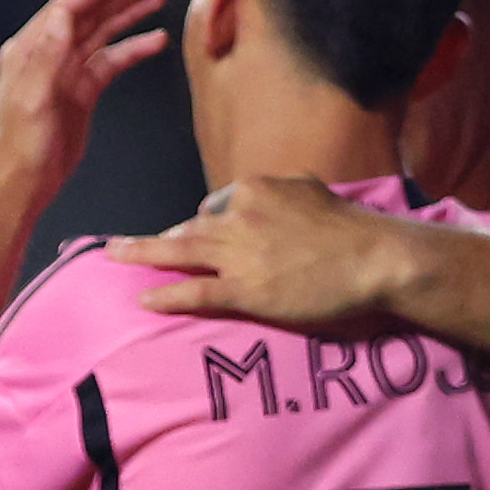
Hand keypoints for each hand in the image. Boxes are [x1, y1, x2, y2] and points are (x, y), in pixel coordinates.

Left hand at [0, 0, 169, 206]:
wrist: (25, 181)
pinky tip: (156, 41)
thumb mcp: (32, 99)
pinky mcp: (83, 90)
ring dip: (130, 15)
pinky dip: (133, 49)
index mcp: (29, 50)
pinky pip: (112, 62)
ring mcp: (67, 71)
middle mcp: (48, 54)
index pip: (67, 8)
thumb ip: (47, 56)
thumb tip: (62, 16)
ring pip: (104, 33)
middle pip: (90, 15)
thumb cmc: (21, 145)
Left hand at [110, 177, 418, 324]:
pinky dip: (167, 295)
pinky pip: (195, 292)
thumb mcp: (314, 191)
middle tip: (124, 247)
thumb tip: (278, 190)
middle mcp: (239, 217)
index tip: (193, 237)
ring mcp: (239, 254)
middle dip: (156, 239)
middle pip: (188, 229)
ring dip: (142, 255)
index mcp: (256, 190)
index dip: (204, 226)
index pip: (216, 207)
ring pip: (179, 253)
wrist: (375, 258)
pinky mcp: (245, 290)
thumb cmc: (352, 228)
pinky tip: (144, 299)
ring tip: (114, 258)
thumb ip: (287, 191)